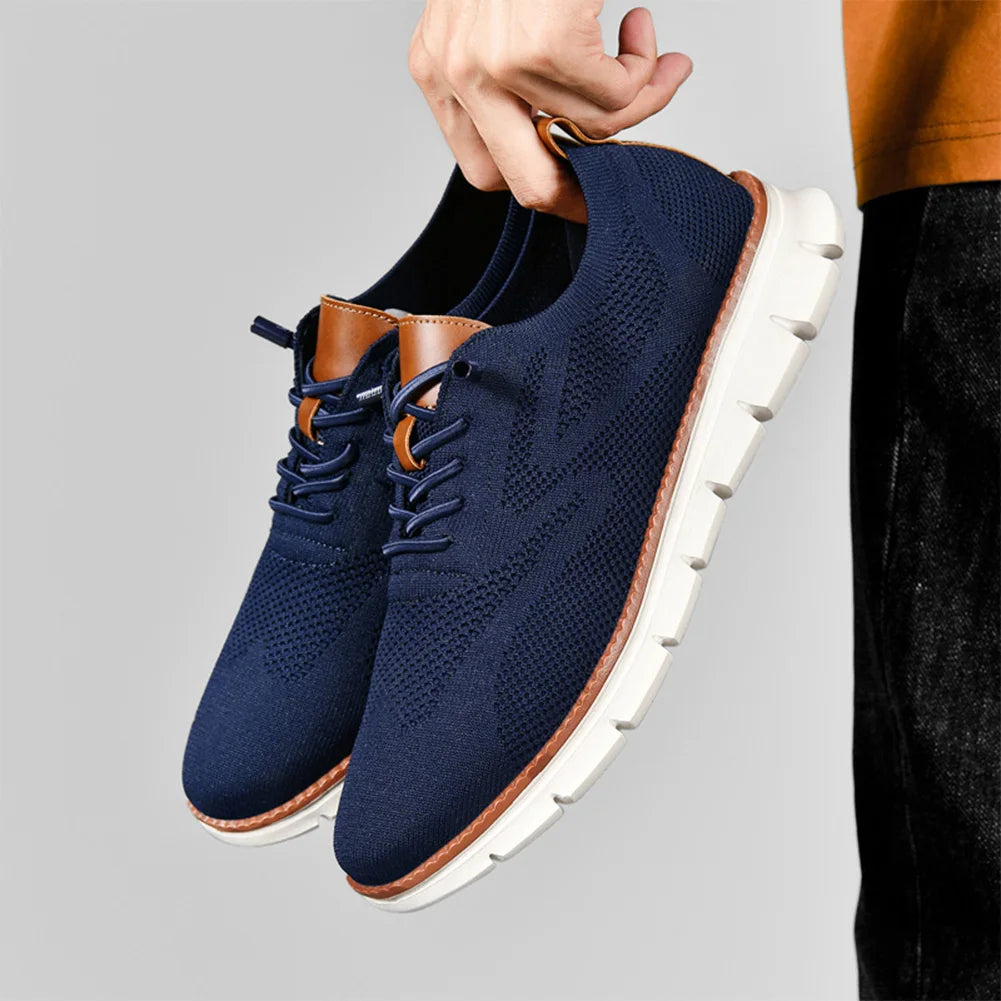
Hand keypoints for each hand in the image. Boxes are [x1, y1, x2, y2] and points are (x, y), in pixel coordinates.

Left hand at [409, 2, 691, 220]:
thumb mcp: (495, 15)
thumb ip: (510, 80)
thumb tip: (566, 139)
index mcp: (438, 69)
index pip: (486, 171)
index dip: (546, 174)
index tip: (587, 166)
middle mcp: (457, 73)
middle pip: (528, 185)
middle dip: (586, 190)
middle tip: (626, 166)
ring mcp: (496, 62)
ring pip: (590, 135)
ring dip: (637, 100)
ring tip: (645, 48)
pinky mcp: (544, 43)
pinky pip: (619, 100)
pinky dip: (649, 71)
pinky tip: (642, 25)